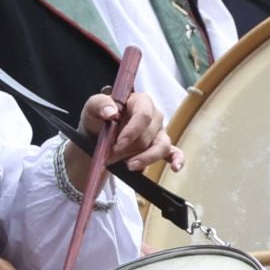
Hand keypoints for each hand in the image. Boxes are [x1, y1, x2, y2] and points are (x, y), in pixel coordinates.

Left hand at [63, 91, 183, 184]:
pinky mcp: (161, 147)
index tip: (119, 143)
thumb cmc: (98, 118)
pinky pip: (174, 153)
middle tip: (111, 156)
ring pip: (161, 146)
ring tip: (129, 166)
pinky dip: (177, 160)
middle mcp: (154, 116)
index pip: (144, 114)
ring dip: (145, 158)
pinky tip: (175, 167)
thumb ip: (99, 104)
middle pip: (148, 135)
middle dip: (129, 148)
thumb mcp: (92, 107)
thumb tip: (111, 112)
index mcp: (140, 101)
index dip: (132, 131)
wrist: (97, 137)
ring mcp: (159, 132)